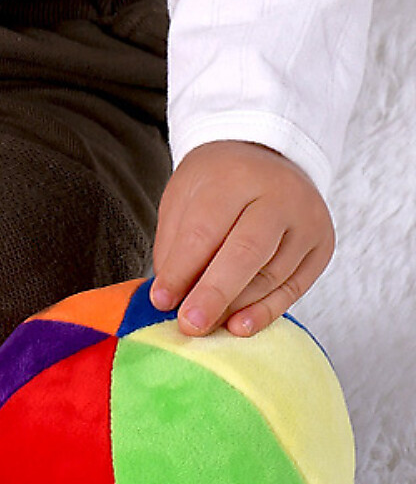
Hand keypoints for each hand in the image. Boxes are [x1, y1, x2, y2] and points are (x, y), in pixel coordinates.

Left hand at [150, 140, 333, 337]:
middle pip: (246, 252)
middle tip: (188, 325)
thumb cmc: (217, 181)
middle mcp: (279, 196)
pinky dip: (266, 310)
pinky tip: (241, 326)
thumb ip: (176, 243)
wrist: (268, 156)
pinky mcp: (323, 245)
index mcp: (235, 176)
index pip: (206, 230)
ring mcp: (308, 221)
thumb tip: (169, 297)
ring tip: (207, 327)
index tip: (161, 301)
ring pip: (272, 275)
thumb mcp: (185, 195)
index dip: (182, 270)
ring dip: (237, 306)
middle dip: (214, 294)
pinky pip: (294, 287)